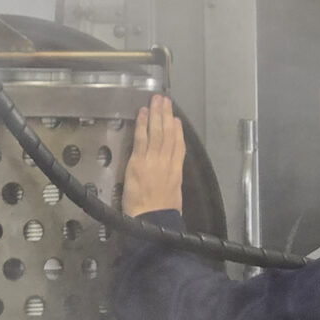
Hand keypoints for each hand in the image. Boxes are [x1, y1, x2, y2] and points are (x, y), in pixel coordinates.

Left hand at [123, 94, 185, 216]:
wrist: (153, 219)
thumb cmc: (161, 214)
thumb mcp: (174, 195)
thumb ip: (171, 181)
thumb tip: (169, 175)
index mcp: (176, 171)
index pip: (179, 146)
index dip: (178, 131)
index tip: (177, 120)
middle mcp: (167, 162)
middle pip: (168, 134)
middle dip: (167, 115)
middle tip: (165, 100)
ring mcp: (153, 160)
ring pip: (157, 132)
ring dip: (156, 114)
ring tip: (156, 100)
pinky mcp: (139, 161)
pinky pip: (141, 139)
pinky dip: (143, 124)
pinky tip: (143, 113)